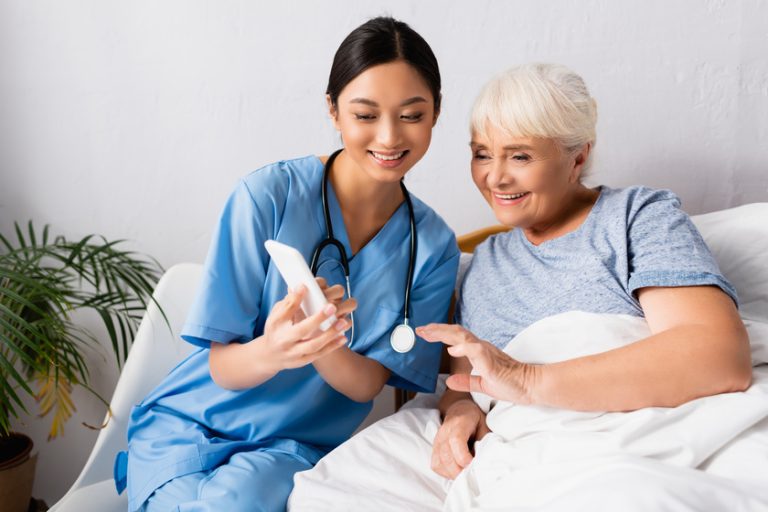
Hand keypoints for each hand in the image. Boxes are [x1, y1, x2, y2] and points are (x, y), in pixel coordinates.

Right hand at [262, 284, 352, 370]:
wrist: (270, 356)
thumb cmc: (275, 330)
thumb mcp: (276, 315)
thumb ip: (289, 303)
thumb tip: (302, 287)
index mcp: (276, 327)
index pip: (286, 313)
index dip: (296, 301)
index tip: (306, 287)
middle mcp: (284, 342)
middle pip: (301, 331)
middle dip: (318, 319)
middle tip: (333, 307)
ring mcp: (294, 354)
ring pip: (313, 346)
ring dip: (330, 334)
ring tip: (344, 322)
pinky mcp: (303, 361)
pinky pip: (319, 354)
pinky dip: (332, 346)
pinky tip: (343, 337)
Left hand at [416, 324, 540, 404]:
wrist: (531, 387)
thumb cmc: (511, 384)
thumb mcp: (482, 385)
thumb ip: (466, 381)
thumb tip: (449, 380)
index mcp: (479, 352)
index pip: (456, 339)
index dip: (439, 333)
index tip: (424, 333)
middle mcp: (481, 348)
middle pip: (456, 333)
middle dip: (436, 330)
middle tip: (420, 329)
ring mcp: (487, 353)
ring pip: (463, 337)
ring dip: (444, 334)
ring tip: (428, 333)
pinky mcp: (492, 362)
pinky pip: (476, 351)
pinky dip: (462, 348)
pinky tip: (452, 349)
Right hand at [431, 399, 489, 478]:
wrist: (459, 410)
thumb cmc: (474, 419)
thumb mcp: (485, 426)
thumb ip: (485, 442)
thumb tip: (484, 462)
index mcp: (459, 423)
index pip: (456, 441)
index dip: (464, 457)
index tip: (473, 465)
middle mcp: (444, 432)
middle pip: (446, 456)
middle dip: (459, 471)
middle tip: (471, 476)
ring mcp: (437, 441)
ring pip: (439, 463)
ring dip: (452, 474)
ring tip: (464, 475)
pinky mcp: (434, 448)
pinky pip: (435, 465)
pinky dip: (445, 473)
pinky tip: (456, 471)